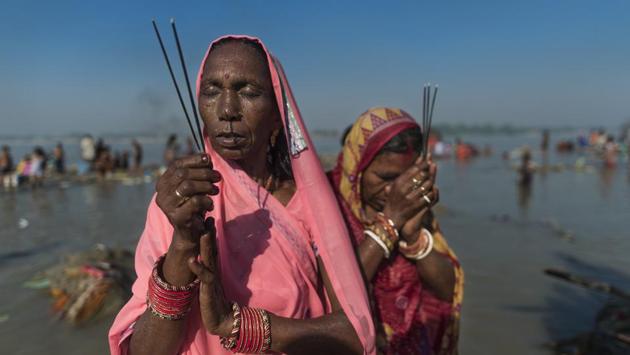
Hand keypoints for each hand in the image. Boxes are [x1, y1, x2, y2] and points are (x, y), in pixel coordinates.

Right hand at [155, 153, 220, 244]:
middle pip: (183, 174)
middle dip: (203, 173)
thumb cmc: (193, 206)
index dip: (193, 160)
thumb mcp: (193, 186)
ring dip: (206, 186)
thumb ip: (196, 172)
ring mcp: (167, 205)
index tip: (208, 159)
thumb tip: (207, 158)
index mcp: (163, 183)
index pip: (176, 165)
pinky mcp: (176, 217)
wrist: (189, 232)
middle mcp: (161, 193)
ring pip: (188, 186)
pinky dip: (206, 201)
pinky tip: (210, 204)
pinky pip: (195, 202)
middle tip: (217, 177)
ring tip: (215, 190)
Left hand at [188, 221, 232, 336]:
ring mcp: (212, 279)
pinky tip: (192, 260)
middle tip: (208, 218)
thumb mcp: (209, 284)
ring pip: (209, 258)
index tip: (207, 219)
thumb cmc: (214, 302)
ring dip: (206, 245)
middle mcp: (213, 271)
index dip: (209, 234)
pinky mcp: (208, 289)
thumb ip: (207, 271)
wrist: (223, 321)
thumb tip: (201, 260)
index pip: (211, 248)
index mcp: (212, 269)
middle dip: (210, 233)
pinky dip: (198, 268)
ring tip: (203, 231)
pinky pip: (204, 277)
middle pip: (212, 249)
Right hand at [382, 157, 432, 229]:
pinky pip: (428, 196)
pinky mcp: (416, 206)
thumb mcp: (396, 185)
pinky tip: (430, 190)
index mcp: (398, 182)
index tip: (428, 161)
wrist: (392, 216)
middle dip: (428, 172)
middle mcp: (403, 189)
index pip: (413, 169)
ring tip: (430, 180)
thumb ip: (407, 173)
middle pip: (421, 175)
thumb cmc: (394, 198)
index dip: (423, 164)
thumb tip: (421, 157)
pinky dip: (431, 192)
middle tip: (430, 170)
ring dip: (430, 182)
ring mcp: (410, 198)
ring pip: (426, 185)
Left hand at [400, 160, 439, 242]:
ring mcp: (424, 200)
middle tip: (430, 159)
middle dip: (429, 169)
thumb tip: (386, 188)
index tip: (422, 156)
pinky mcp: (426, 207)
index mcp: (415, 191)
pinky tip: (434, 188)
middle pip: (428, 179)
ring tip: (433, 167)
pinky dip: (434, 194)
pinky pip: (433, 200)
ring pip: (431, 187)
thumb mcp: (395, 203)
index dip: (421, 167)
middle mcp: (421, 195)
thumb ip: (393, 195)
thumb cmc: (400, 214)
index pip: (419, 176)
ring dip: (432, 177)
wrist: (404, 227)